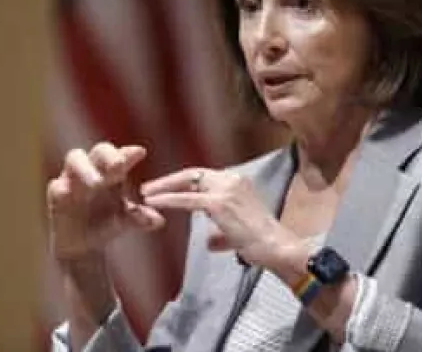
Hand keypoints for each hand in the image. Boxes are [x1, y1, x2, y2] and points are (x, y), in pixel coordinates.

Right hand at [47, 142, 164, 259]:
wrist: (84, 245)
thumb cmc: (109, 222)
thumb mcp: (126, 221)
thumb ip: (140, 218)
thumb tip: (158, 221)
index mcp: (115, 171)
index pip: (123, 155)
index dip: (130, 153)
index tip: (140, 153)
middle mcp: (95, 168)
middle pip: (100, 150)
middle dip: (108, 155)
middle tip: (118, 166)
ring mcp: (74, 178)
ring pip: (75, 158)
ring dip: (85, 169)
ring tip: (95, 183)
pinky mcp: (57, 193)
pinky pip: (56, 186)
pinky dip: (61, 188)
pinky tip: (66, 193)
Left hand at [140, 168, 299, 267]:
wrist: (275, 246)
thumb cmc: (261, 242)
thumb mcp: (238, 231)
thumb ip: (222, 233)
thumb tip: (210, 241)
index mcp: (238, 181)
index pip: (205, 176)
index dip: (183, 182)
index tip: (166, 188)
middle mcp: (233, 179)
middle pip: (194, 174)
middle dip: (169, 181)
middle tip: (149, 188)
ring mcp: (226, 190)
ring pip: (188, 183)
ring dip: (164, 187)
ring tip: (146, 194)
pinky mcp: (219, 203)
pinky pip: (187, 199)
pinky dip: (167, 200)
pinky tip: (153, 202)